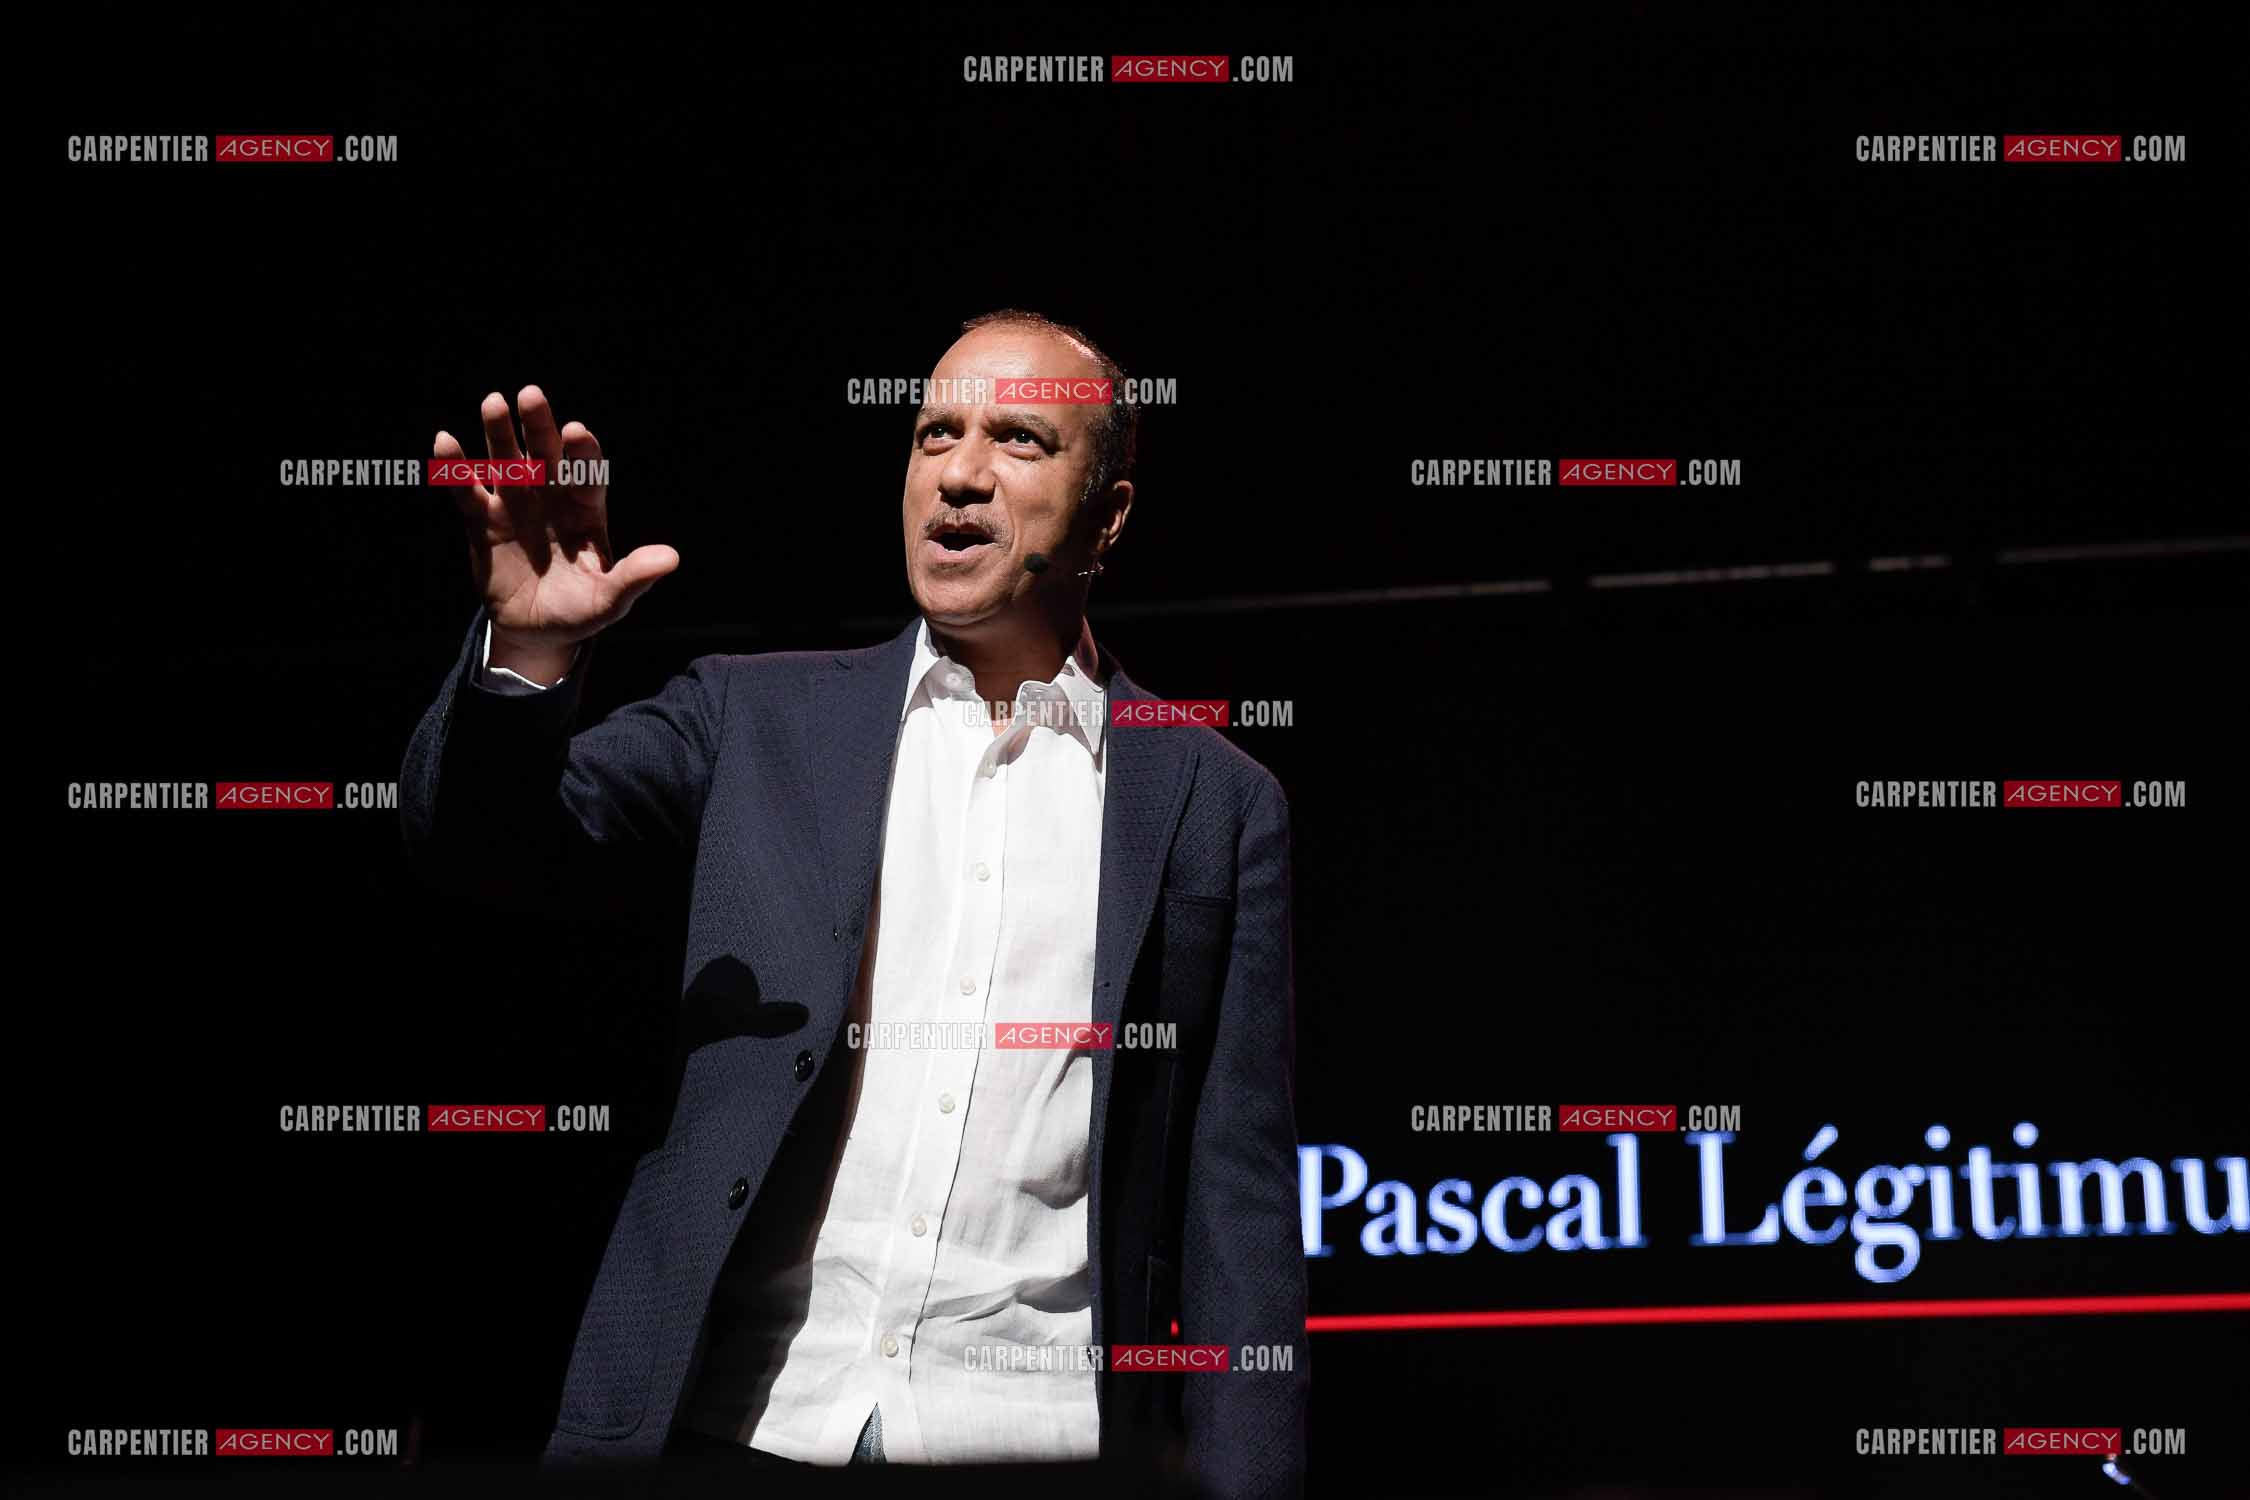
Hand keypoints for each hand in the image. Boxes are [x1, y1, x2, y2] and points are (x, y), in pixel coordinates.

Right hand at [435, 386, 676, 680]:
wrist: (536, 631)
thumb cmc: (580, 610)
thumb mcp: (609, 601)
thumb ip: (634, 577)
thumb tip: (670, 558)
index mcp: (585, 510)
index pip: (586, 474)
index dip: (582, 453)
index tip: (577, 432)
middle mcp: (551, 497)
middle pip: (545, 455)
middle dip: (539, 426)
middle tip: (531, 395)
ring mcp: (515, 505)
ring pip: (506, 461)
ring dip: (499, 433)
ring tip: (493, 402)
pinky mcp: (482, 521)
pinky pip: (467, 491)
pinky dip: (455, 469)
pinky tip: (445, 441)